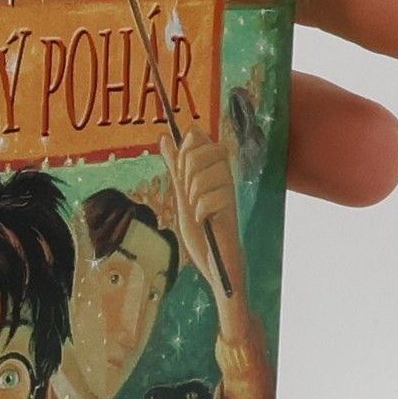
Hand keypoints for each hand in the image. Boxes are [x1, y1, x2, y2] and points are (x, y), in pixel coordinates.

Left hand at [164, 121, 247, 320]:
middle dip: (189, 170)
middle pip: (208, 149)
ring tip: (196, 210)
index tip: (181, 172)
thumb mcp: (181, 194)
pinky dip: (201, 210)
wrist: (213, 262)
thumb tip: (165, 137)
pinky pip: (214, 197)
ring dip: (195, 193)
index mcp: (212, 169)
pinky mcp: (232, 210)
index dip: (187, 148)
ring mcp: (229, 192)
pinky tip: (203, 221)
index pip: (200, 136)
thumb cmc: (201, 231)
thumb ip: (176, 166)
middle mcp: (224, 176)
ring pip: (211, 172)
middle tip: (189, 194)